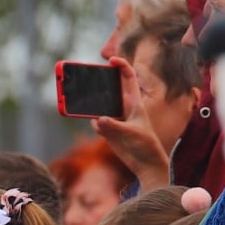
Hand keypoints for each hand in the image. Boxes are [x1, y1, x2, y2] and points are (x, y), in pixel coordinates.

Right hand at [95, 62, 171, 192]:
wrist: (145, 164)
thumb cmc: (145, 146)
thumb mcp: (131, 134)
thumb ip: (114, 126)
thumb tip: (97, 120)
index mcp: (134, 102)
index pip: (128, 77)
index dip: (121, 65)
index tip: (111, 60)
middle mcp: (123, 107)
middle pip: (109, 89)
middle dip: (97, 83)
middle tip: (84, 77)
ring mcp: (114, 118)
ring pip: (99, 105)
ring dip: (90, 104)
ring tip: (79, 100)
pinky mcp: (108, 130)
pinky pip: (96, 123)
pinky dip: (94, 123)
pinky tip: (98, 128)